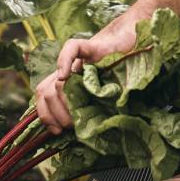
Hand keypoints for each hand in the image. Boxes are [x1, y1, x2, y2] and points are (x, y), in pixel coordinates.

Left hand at [33, 14, 139, 131]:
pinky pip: (71, 49)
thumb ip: (88, 111)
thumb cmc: (122, 75)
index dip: (46, 116)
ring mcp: (79, 60)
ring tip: (76, 113)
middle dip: (55, 114)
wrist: (136, 45)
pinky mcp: (92, 46)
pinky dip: (63, 61)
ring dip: (62, 102)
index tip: (57, 131)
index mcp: (67, 83)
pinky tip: (65, 75)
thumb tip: (77, 135)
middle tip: (72, 126)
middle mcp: (68, 71)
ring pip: (54, 80)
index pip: (43, 97)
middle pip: (46, 92)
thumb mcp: (103, 99)